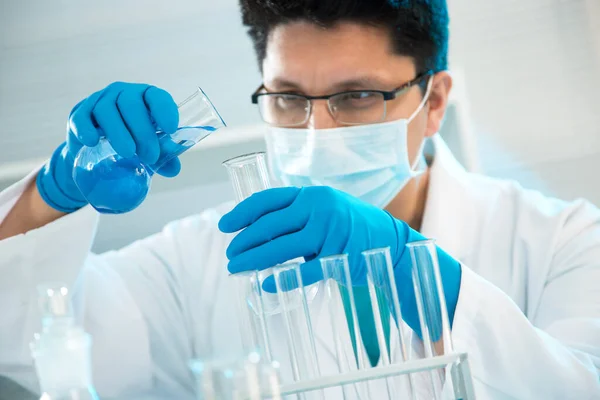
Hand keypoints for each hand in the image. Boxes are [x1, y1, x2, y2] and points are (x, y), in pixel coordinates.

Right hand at [36, 82, 179, 212]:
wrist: (98, 157)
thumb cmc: (133, 148)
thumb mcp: (150, 152)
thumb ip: (164, 157)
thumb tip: (174, 168)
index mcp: (146, 99)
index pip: (157, 97)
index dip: (164, 110)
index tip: (171, 129)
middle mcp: (123, 94)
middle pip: (131, 104)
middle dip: (143, 131)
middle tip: (150, 156)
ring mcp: (99, 101)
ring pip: (107, 109)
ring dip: (118, 132)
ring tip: (128, 153)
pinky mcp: (79, 114)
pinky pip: (81, 117)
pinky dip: (86, 129)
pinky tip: (92, 142)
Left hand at [219, 186, 461, 333]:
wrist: (392, 243)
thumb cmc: (352, 226)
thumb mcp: (325, 209)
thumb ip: (297, 214)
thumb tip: (257, 229)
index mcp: (312, 194)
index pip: (268, 200)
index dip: (242, 212)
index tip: (225, 226)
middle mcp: (319, 209)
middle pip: (269, 225)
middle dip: (243, 241)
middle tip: (229, 254)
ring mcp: (329, 233)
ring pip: (281, 247)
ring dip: (254, 259)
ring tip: (237, 268)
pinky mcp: (338, 257)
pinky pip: (303, 270)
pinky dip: (282, 278)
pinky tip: (265, 283)